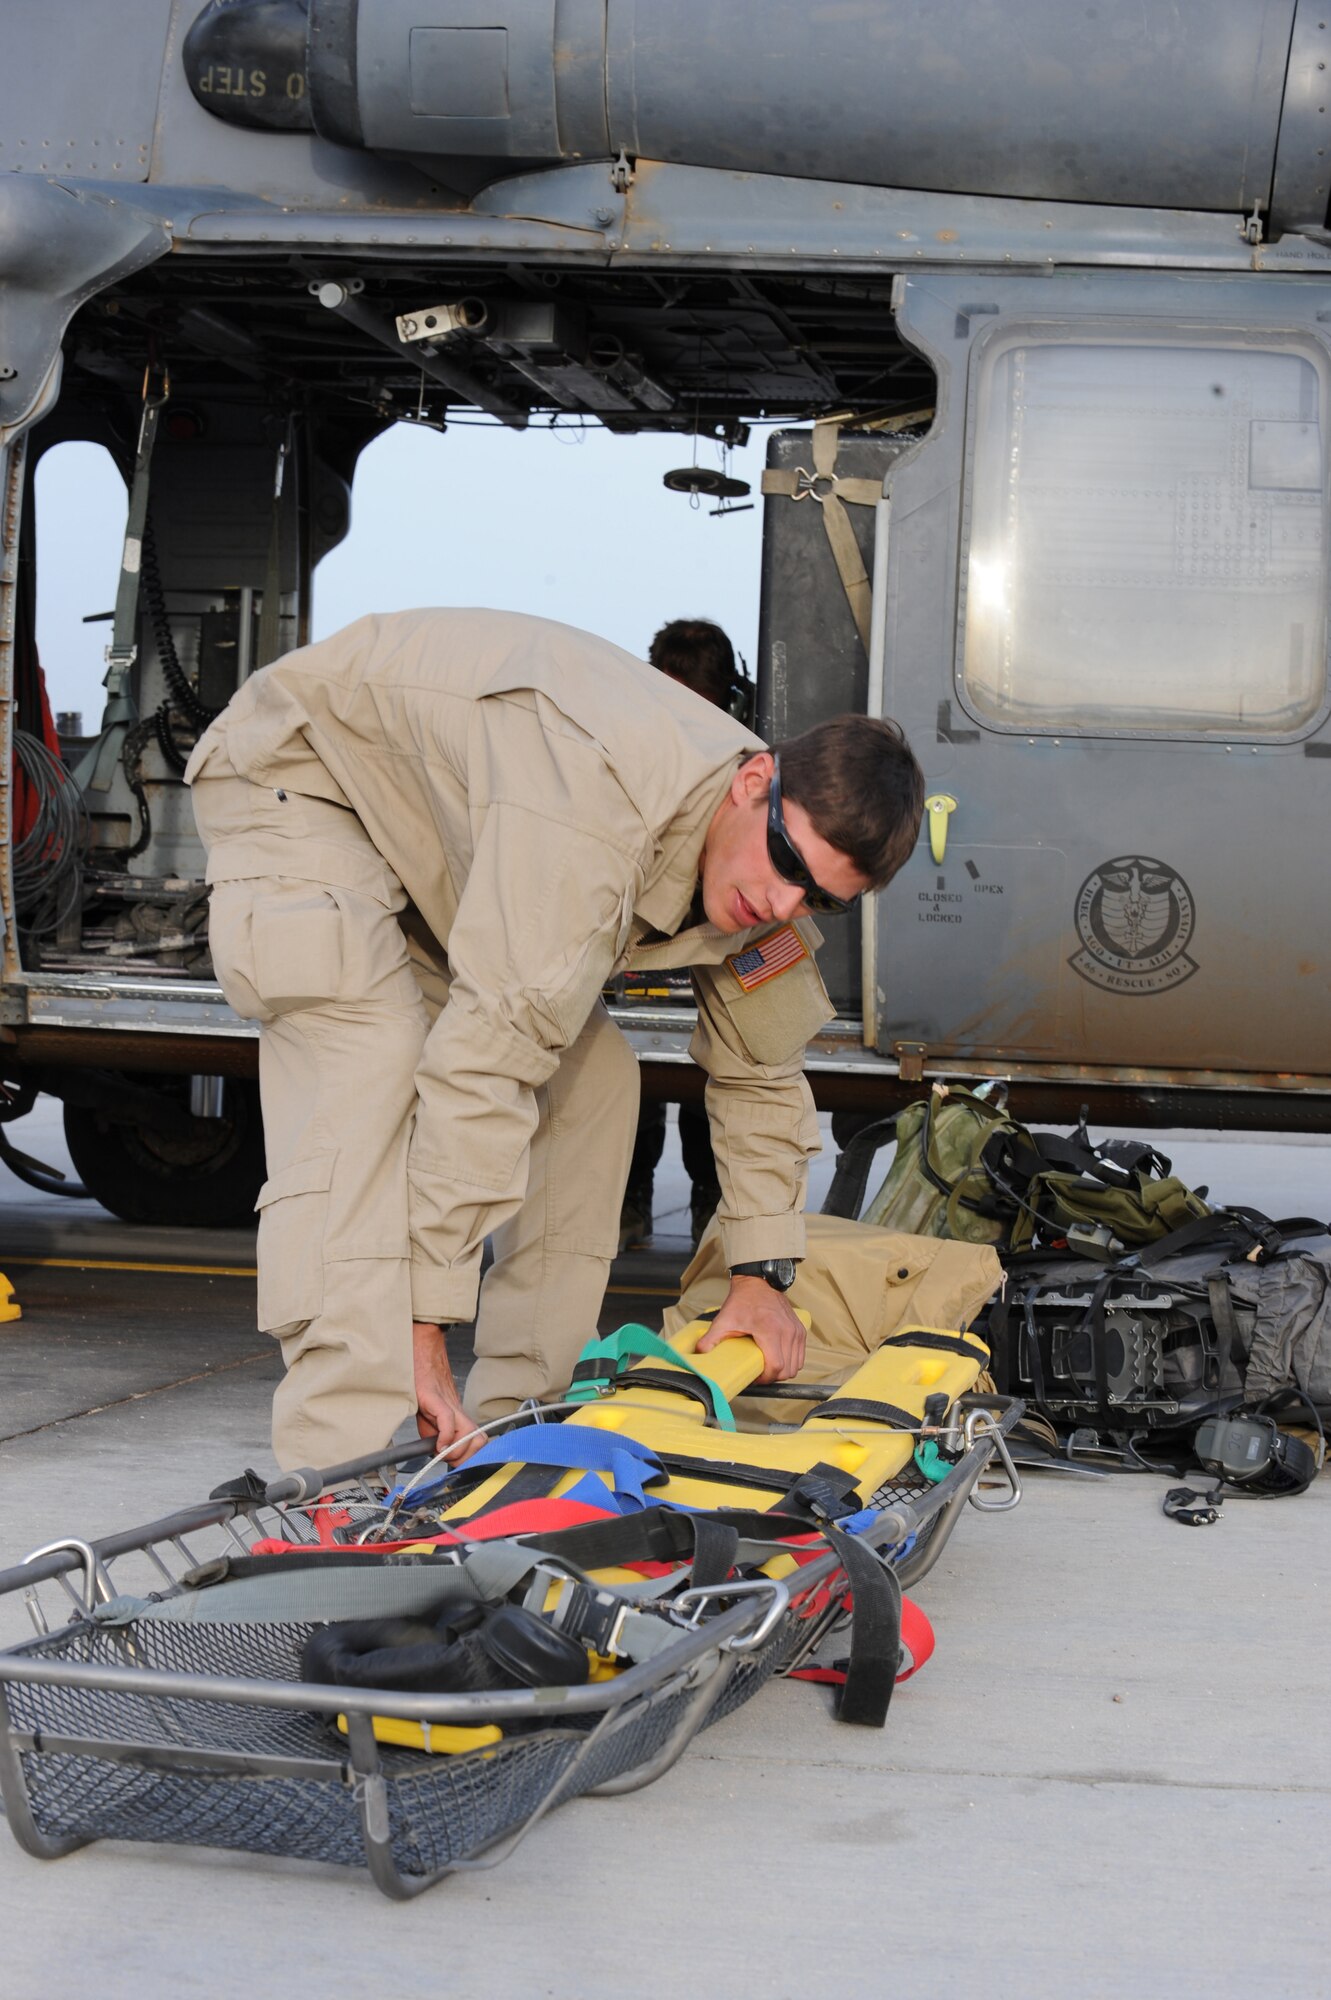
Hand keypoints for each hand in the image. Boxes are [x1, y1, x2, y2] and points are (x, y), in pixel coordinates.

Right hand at [412, 1321, 483, 1462]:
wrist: (421, 1356)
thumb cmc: (425, 1386)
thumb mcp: (430, 1420)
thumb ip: (438, 1437)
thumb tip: (440, 1455)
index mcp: (460, 1420)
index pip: (479, 1444)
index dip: (469, 1459)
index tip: (456, 1466)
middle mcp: (460, 1414)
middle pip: (480, 1442)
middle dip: (464, 1458)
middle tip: (447, 1459)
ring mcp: (450, 1406)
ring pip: (469, 1435)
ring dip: (456, 1451)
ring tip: (441, 1452)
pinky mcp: (437, 1400)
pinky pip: (449, 1422)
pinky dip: (446, 1438)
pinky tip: (437, 1443)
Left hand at [696, 1276, 806, 1383]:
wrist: (758, 1283)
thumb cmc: (742, 1301)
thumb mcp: (724, 1320)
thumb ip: (711, 1338)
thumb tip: (699, 1354)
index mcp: (770, 1331)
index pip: (776, 1367)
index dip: (765, 1379)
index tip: (754, 1376)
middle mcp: (787, 1331)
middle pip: (787, 1370)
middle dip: (773, 1377)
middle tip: (759, 1373)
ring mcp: (796, 1331)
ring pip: (796, 1365)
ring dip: (783, 1370)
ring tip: (768, 1366)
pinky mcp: (800, 1329)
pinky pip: (800, 1356)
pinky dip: (791, 1361)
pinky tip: (777, 1358)